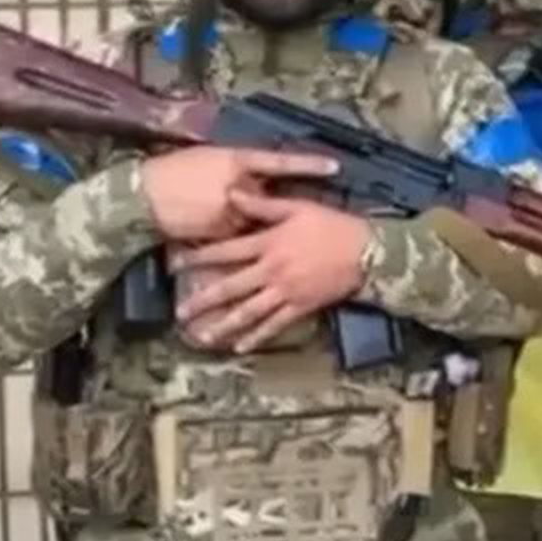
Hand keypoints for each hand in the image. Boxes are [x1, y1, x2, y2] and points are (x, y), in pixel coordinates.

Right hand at [140, 147, 339, 242]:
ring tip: (254, 235)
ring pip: (256, 225)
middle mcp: (240, 185)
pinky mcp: (220, 234)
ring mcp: (232, 212)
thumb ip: (239, 166)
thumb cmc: (176, 169)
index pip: (281, 162)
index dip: (309, 164)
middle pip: (271, 200)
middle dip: (279, 211)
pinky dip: (236, 242)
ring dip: (255, 229)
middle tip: (292, 218)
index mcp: (238, 160)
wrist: (146, 195)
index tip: (336, 167)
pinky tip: (224, 238)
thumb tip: (256, 172)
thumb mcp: (210, 157)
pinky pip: (238, 241)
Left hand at [169, 188, 372, 352]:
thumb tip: (231, 194)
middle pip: (231, 287)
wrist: (366, 251)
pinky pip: (275, 324)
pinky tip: (241, 346)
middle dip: (203, 300)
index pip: (226, 251)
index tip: (175, 265)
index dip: (198, 258)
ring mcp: (286, 292)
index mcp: (269, 243)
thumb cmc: (333, 225)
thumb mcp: (299, 207)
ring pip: (249, 311)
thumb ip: (263, 205)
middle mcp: (272, 270)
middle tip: (180, 313)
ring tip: (203, 336)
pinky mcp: (301, 306)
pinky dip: (257, 336)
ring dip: (224, 325)